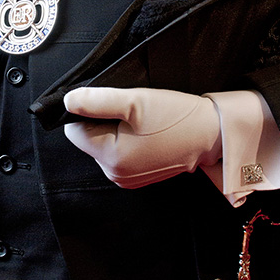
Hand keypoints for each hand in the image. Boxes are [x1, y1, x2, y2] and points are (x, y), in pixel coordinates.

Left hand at [63, 86, 221, 189]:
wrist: (211, 135)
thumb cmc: (177, 118)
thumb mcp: (135, 102)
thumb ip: (98, 101)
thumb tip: (69, 102)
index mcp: (111, 158)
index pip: (75, 131)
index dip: (88, 112)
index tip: (113, 106)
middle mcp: (115, 174)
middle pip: (90, 139)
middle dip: (105, 122)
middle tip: (134, 113)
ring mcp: (127, 178)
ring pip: (105, 145)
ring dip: (118, 131)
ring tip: (144, 123)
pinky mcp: (139, 176)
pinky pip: (121, 154)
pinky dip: (129, 140)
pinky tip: (149, 133)